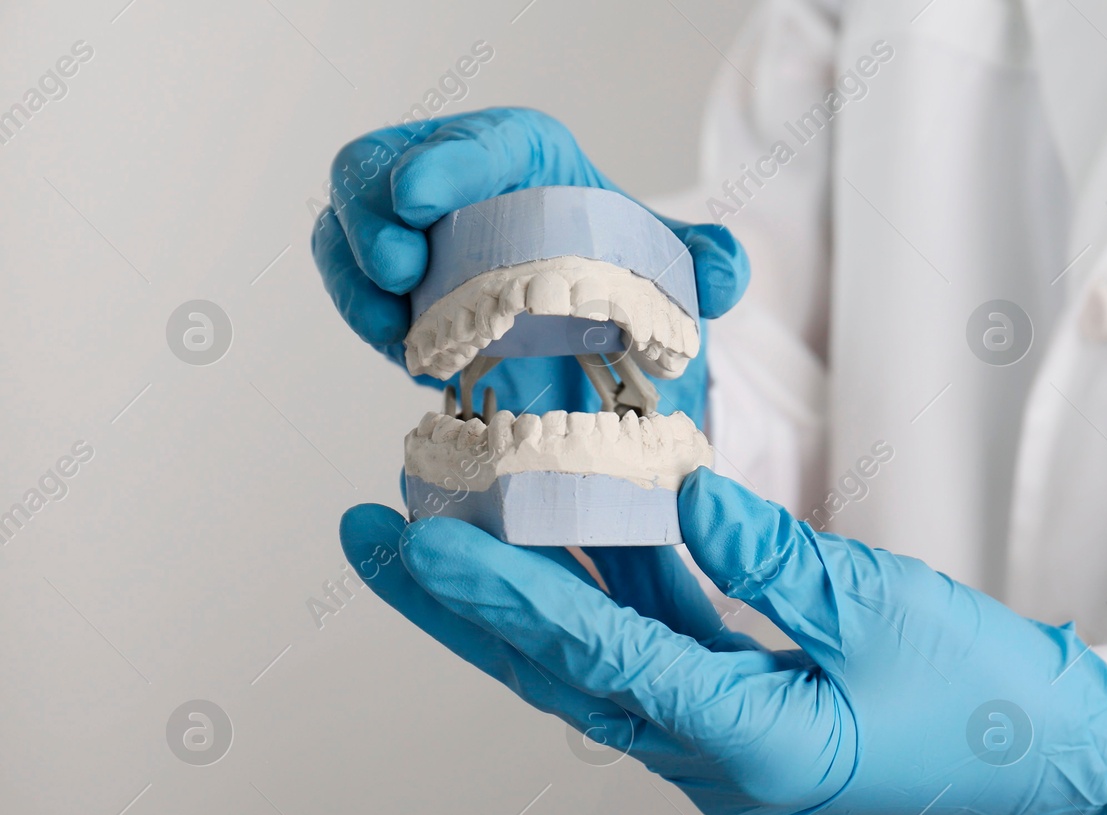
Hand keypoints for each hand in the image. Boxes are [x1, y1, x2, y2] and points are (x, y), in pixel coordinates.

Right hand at [309, 107, 749, 422]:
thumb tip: (725, 270)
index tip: (421, 197)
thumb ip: (704, 264)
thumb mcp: (664, 267)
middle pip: (381, 165)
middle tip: (399, 269)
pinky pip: (345, 274)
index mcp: (521, 155)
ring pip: (347, 219)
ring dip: (354, 271)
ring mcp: (406, 225)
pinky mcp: (381, 275)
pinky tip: (392, 343)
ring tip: (389, 322)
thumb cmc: (611, 270)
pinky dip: (357, 306)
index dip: (444, 162)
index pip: (476, 142)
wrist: (584, 320)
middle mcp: (451, 175)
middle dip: (375, 213)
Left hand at [339, 469, 1106, 814]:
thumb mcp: (881, 607)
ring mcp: (726, 743)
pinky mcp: (745, 715)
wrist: (1047, 748)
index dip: (502, 598)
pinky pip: (656, 652)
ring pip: (597, 664)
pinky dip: (611, 595)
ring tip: (444, 527)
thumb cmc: (984, 691)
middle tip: (375, 540)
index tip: (417, 542)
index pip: (599, 662)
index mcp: (751, 747)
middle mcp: (716, 760)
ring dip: (526, 596)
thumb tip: (676, 492)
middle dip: (467, 607)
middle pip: (563, 675)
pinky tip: (573, 534)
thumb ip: (770, 554)